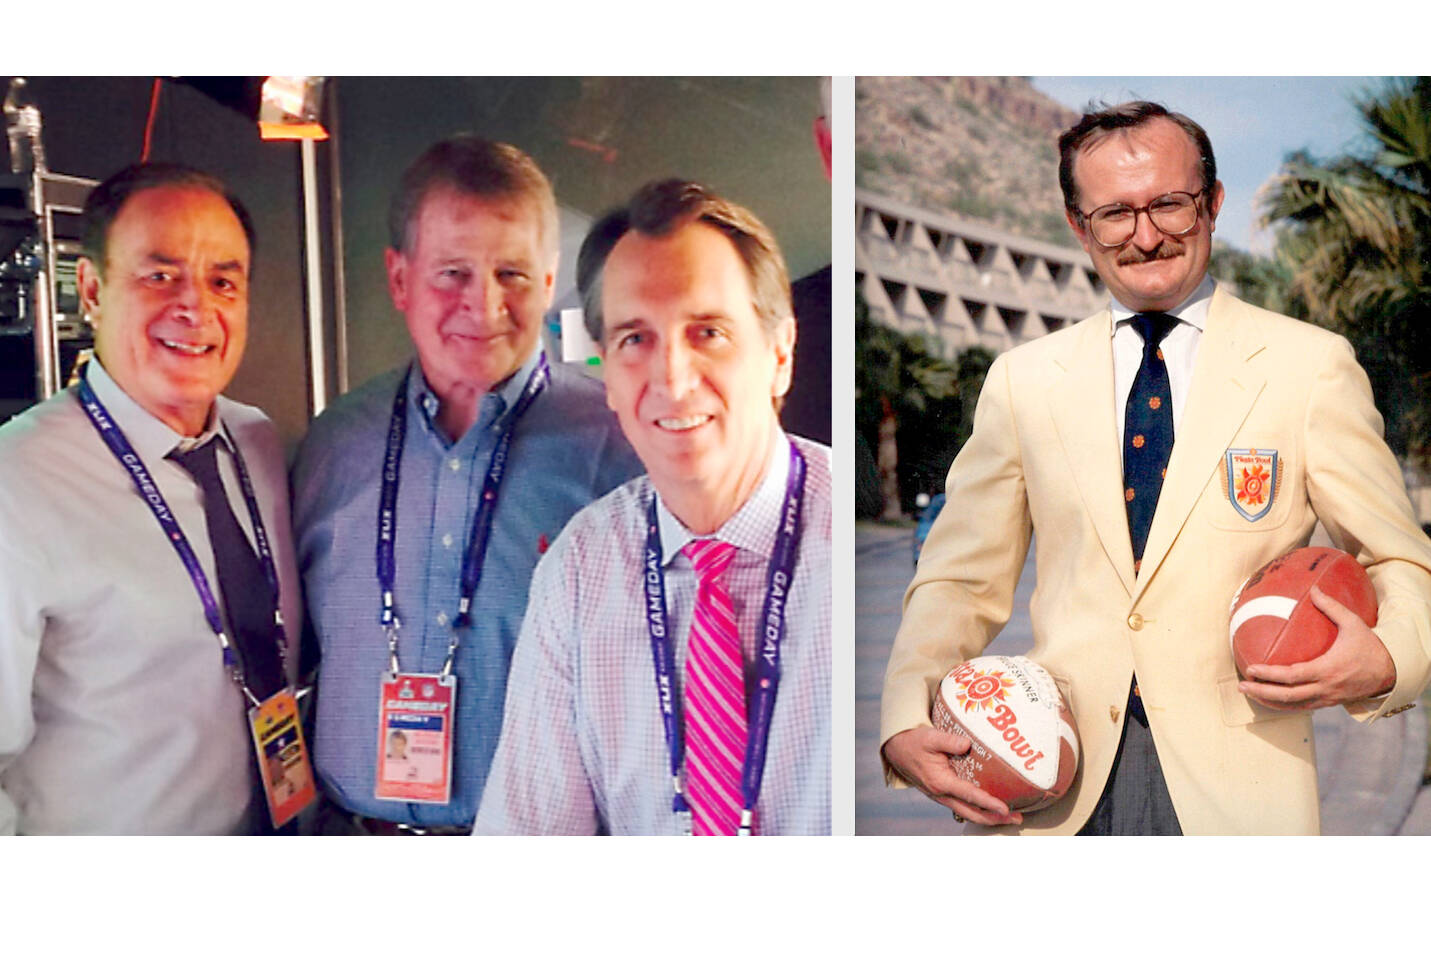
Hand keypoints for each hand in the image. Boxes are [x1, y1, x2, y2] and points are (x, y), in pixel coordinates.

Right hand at [882, 726, 1022, 825]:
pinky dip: (979, 810)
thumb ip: (949, 740)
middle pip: (972, 813)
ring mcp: (942, 797)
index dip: (989, 803)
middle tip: (1017, 819)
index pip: (970, 796)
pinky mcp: (943, 795)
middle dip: (995, 818)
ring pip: (968, 813)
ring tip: (1009, 816)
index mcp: (941, 782)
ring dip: (989, 816)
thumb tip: (967, 744)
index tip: (1006, 809)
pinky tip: (990, 807)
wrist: (897, 750)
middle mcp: (942, 794)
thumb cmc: (914, 742)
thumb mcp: (930, 737)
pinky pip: (964, 807)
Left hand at [1238, 585, 1395, 709]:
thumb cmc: (1369, 646)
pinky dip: (1285, 705)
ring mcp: (1328, 698)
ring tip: (1249, 692)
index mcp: (1328, 669)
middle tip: (1241, 685)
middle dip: (1262, 692)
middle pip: (1288, 695)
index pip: (1293, 675)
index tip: (1251, 668)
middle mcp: (1326, 687)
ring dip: (1270, 701)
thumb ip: (1331, 606)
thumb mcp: (1353, 623)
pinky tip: (1270, 699)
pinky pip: (1303, 707)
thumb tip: (1313, 588)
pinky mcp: (1330, 702)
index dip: (1270, 674)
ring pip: (1294, 705)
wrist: (1391, 671)